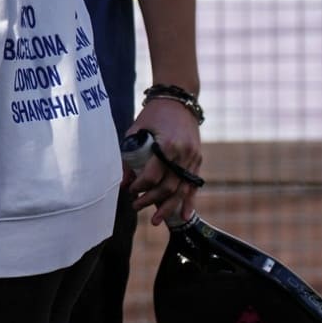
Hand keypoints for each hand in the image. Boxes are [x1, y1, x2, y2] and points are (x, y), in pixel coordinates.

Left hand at [127, 95, 202, 225]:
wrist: (178, 101)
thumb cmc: (153, 115)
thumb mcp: (136, 131)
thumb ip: (129, 157)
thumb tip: (123, 183)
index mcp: (166, 144)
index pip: (153, 175)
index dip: (140, 187)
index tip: (130, 191)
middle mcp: (183, 153)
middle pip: (168, 186)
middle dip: (151, 200)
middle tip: (136, 206)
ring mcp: (193, 157)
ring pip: (182, 189)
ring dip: (168, 207)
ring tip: (156, 221)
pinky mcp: (198, 159)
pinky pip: (194, 185)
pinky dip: (189, 201)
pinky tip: (184, 215)